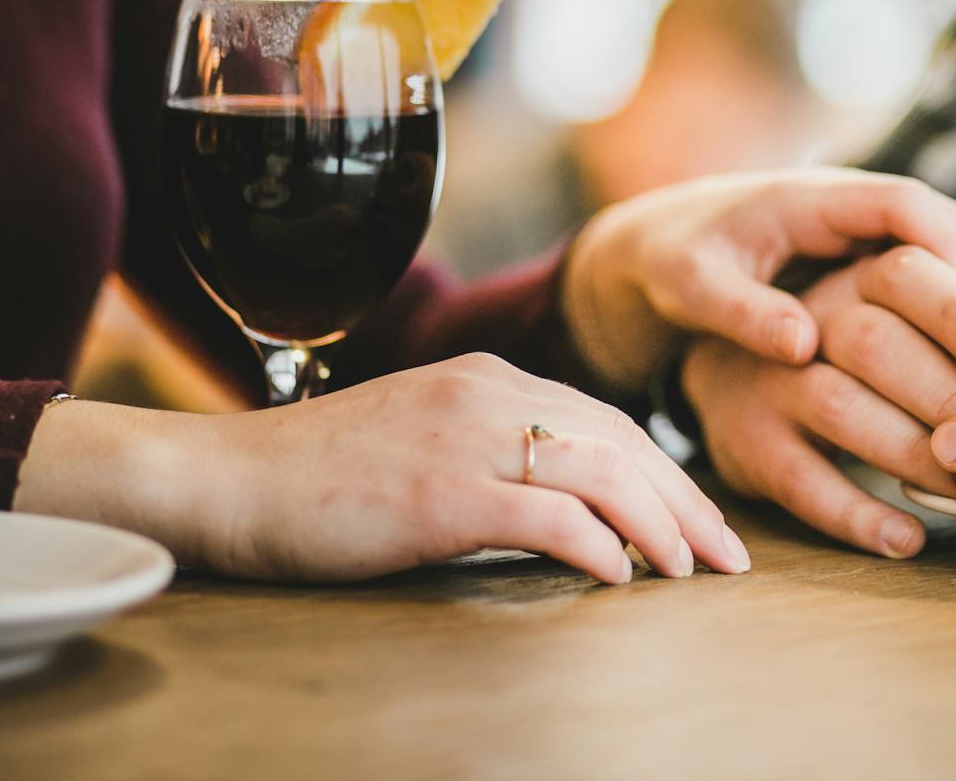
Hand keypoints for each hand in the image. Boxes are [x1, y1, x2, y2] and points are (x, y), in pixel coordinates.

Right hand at [16, 353, 751, 584]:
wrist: (223, 479)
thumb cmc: (318, 477)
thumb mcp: (421, 441)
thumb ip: (491, 452)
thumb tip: (566, 508)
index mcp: (486, 379)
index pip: (607, 420)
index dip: (667, 472)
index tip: (706, 521)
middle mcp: (486, 394)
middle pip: (621, 442)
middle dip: (686, 501)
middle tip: (732, 555)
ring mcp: (462, 439)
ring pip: (598, 471)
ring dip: (658, 524)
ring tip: (692, 572)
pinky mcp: (437, 493)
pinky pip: (543, 513)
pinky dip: (595, 544)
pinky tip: (621, 577)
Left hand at [562, 169, 955, 390]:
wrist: (658, 244)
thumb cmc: (674, 262)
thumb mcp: (694, 288)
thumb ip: (744, 312)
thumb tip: (804, 347)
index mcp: (813, 197)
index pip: (905, 204)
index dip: (949, 251)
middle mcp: (851, 206)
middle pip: (944, 227)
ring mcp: (865, 231)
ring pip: (946, 253)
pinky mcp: (869, 259)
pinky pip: (928, 276)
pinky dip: (952, 315)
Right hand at [682, 245, 955, 556]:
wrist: (730, 373)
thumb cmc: (856, 350)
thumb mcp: (894, 309)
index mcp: (856, 276)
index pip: (904, 274)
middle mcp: (809, 319)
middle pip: (873, 342)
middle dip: (945, 394)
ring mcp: (772, 383)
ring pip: (839, 407)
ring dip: (910, 454)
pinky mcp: (749, 444)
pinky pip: (802, 481)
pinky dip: (857, 515)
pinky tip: (908, 539)